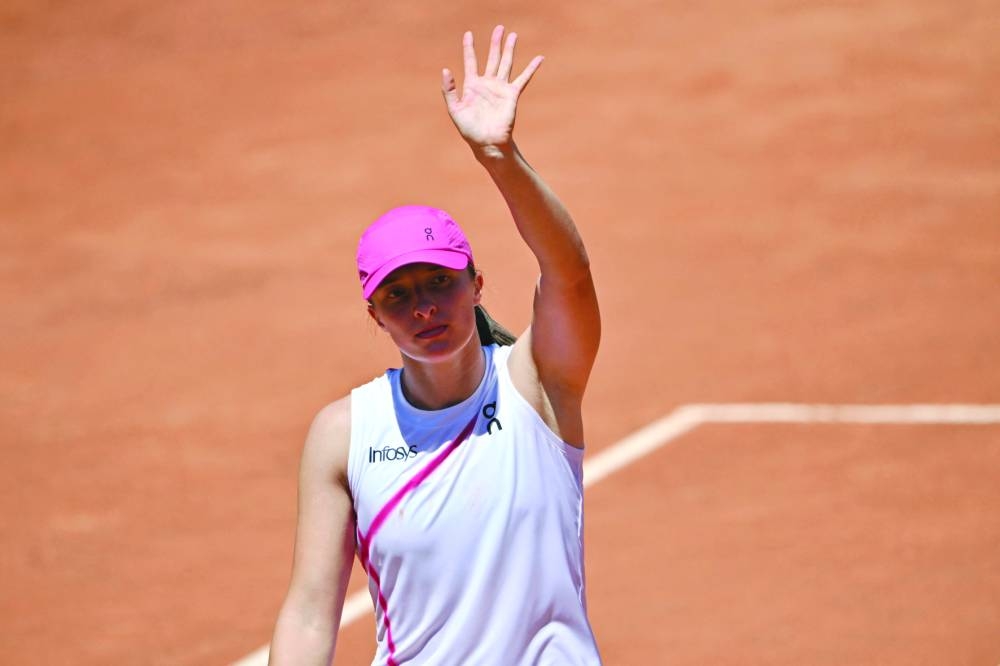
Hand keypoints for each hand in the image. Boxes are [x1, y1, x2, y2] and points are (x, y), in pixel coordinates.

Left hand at [441, 25, 542, 156]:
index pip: (471, 61)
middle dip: (495, 43)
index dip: (469, 48)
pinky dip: (531, 68)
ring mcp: (500, 88)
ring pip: (506, 64)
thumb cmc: (469, 129)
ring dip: (509, 50)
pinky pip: (523, 79)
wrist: (487, 142)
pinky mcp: (512, 95)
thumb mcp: (454, 109)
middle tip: (499, 28)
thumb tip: (445, 69)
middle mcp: (487, 84)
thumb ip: (450, 90)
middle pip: (492, 58)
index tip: (468, 34)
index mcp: (472, 85)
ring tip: (513, 35)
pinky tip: (539, 58)